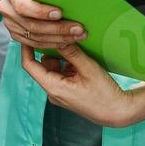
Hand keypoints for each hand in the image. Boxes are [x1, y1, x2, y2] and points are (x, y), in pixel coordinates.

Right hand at [0, 0, 84, 47]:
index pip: (23, 5)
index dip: (41, 12)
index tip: (60, 13)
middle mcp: (7, 10)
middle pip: (32, 25)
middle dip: (58, 29)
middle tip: (78, 29)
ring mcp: (10, 25)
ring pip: (35, 37)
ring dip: (59, 39)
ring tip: (77, 37)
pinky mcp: (16, 35)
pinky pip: (35, 44)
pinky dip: (52, 44)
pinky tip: (67, 42)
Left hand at [21, 43, 144, 127]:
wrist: (117, 112)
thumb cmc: (104, 93)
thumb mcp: (88, 68)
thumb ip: (71, 52)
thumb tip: (57, 36)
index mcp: (53, 87)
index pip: (29, 65)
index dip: (26, 48)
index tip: (29, 33)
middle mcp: (52, 92)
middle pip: (42, 65)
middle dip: (49, 50)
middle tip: (58, 35)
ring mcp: (60, 93)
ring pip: (52, 69)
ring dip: (60, 58)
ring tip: (74, 48)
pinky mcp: (68, 93)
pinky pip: (61, 75)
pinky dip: (67, 65)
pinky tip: (80, 60)